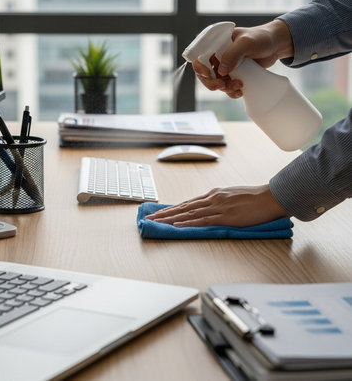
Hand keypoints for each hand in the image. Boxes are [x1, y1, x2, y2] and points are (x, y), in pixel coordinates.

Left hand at [145, 185, 290, 227]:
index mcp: (214, 194)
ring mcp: (217, 207)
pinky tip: (177, 226)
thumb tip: (209, 208)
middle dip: (165, 213)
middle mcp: (212, 198)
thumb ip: (219, 202)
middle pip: (183, 207)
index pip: (188, 203)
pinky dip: (187, 223)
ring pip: (188, 213)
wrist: (270, 197)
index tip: (160, 212)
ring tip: (157, 222)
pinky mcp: (225, 216)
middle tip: (150, 218)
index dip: (172, 208)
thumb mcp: (232, 196)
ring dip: (170, 218)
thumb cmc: (254, 198)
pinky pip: (202, 221)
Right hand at [193, 19, 293, 97]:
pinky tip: (240, 90)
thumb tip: (221, 71)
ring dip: (225, 88)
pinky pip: (227, 88)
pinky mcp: (234, 75)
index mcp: (215, 45)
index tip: (208, 74)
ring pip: (216, 83)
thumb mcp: (246, 42)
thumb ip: (232, 54)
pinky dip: (232, 92)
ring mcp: (225, 67)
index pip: (199, 58)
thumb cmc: (261, 38)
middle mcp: (217, 56)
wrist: (276, 45)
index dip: (200, 68)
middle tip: (222, 86)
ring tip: (239, 86)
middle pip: (205, 74)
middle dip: (212, 83)